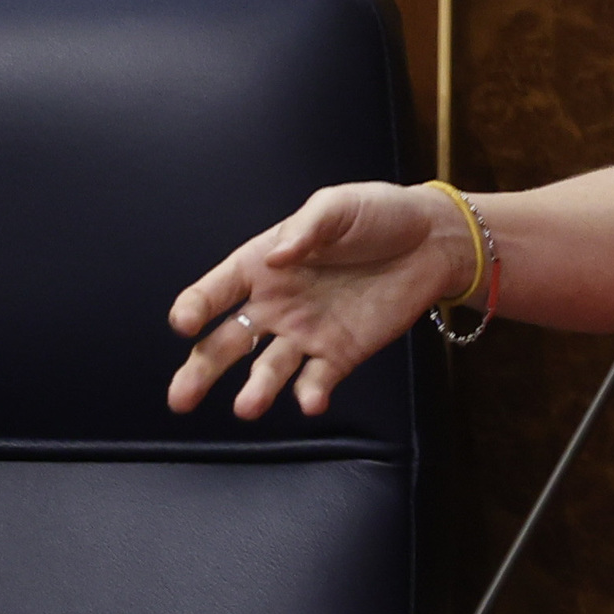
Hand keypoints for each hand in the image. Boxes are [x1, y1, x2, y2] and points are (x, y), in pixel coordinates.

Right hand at [166, 183, 479, 419]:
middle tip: (180, 399)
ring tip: (248, 407)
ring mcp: (305, 333)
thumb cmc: (379, 214)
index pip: (215, 292)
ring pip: (268, 369)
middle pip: (227, 343)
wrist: (433, 240)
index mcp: (262, 266)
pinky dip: (311, 393)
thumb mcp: (338, 206)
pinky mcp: (340, 352)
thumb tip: (276, 256)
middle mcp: (275, 305)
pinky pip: (318, 379)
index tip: (186, 324)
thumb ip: (306, 229)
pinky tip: (310, 402)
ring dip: (256, 389)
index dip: (194, 308)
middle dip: (200, 370)